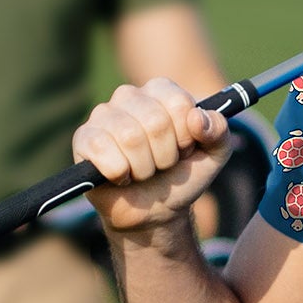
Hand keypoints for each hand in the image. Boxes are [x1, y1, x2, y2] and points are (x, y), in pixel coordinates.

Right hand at [74, 78, 236, 236]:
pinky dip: (119, 173)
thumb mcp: (214, 155)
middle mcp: (129, 95)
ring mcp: (103, 114)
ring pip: (130, 137)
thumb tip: (197, 118)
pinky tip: (120, 176)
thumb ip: (219, 131)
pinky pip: (102, 150)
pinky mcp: (84, 138)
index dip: (186, 136)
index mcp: (161, 91)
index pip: (179, 103)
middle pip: (155, 121)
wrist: (154, 211)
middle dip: (165, 156)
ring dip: (144, 168)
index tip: (183, 149)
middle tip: (161, 164)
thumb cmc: (181, 176)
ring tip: (142, 172)